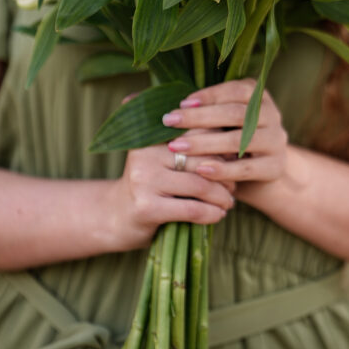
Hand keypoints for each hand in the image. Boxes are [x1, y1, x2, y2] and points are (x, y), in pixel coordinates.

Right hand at [110, 139, 235, 250]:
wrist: (115, 217)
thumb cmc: (149, 184)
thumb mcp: (161, 158)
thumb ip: (187, 144)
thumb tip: (233, 138)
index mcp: (151, 135)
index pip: (196, 131)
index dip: (220, 144)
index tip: (232, 158)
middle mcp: (146, 153)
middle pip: (201, 158)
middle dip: (224, 172)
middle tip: (234, 183)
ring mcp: (145, 180)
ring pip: (200, 185)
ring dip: (222, 196)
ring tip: (229, 201)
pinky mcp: (147, 207)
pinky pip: (192, 209)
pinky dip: (212, 213)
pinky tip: (218, 215)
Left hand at [162, 79, 288, 188]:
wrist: (262, 177)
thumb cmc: (231, 142)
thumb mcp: (223, 122)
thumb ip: (206, 111)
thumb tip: (170, 105)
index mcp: (259, 96)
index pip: (235, 90)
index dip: (208, 96)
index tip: (181, 103)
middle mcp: (272, 114)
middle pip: (235, 113)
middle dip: (199, 117)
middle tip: (169, 122)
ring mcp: (276, 141)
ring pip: (240, 139)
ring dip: (205, 143)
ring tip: (176, 147)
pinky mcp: (275, 167)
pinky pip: (246, 168)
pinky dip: (223, 169)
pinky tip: (200, 170)